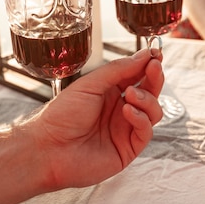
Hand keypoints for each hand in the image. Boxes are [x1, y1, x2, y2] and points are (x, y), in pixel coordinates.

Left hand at [24, 49, 163, 189]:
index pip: (137, 76)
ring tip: (130, 94)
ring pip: (153, 112)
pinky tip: (127, 110)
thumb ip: (118, 70)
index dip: (148, 65)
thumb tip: (143, 55)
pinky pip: (146, 132)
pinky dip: (141, 119)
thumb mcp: (89, 84)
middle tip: (154, 67)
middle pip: (150, 92)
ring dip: (147, 99)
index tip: (155, 54)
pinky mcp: (128, 149)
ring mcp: (125, 130)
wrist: (48, 147)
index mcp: (110, 92)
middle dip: (154, 78)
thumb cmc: (62, 115)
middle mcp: (121, 110)